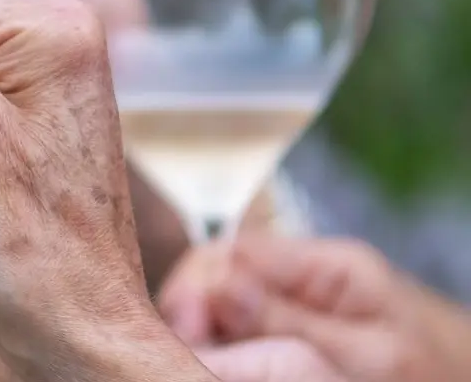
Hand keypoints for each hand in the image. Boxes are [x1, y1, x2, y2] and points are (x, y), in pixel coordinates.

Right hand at [159, 235, 470, 381]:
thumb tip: (219, 285)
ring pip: (225, 294)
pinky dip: (225, 336)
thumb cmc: (435, 374)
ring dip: (205, 323)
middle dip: (194, 305)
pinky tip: (220, 357)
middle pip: (221, 268)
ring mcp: (302, 294)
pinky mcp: (298, 319)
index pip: (234, 249)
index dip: (196, 285)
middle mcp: (310, 270)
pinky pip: (243, 317)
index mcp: (332, 265)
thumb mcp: (365, 356)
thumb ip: (292, 321)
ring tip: (200, 357)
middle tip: (185, 350)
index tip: (182, 329)